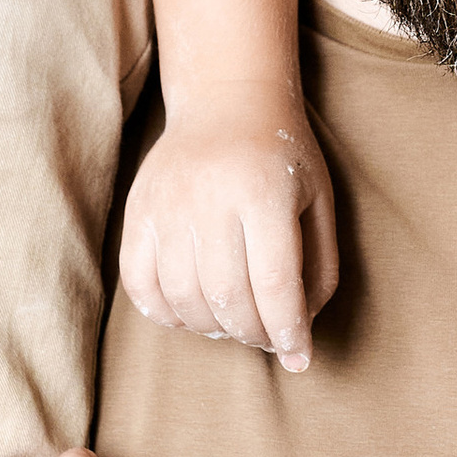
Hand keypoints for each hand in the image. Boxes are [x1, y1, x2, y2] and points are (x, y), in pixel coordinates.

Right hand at [119, 82, 338, 368]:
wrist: (226, 102)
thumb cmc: (283, 159)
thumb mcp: (319, 202)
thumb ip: (318, 269)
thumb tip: (299, 337)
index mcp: (264, 192)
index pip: (275, 283)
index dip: (288, 330)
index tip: (300, 355)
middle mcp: (210, 197)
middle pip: (228, 296)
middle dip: (254, 334)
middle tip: (269, 339)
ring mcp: (166, 205)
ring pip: (183, 298)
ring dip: (213, 328)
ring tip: (235, 324)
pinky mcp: (136, 211)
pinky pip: (140, 284)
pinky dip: (166, 314)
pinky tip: (194, 314)